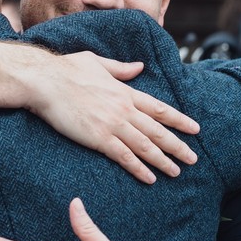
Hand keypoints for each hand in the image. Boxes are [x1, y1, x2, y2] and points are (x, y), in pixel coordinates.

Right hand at [0, 42, 199, 183]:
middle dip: (178, 146)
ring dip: (163, 161)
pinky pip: (124, 157)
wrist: (45, 80)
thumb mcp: (98, 62)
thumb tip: (139, 67)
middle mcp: (124, 109)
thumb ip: (121, 68)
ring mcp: (112, 124)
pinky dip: (139, 168)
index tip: (195, 129)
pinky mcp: (98, 138)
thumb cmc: (66, 69)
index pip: (160, 109)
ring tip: (177, 171)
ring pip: (146, 146)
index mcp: (125, 91)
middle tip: (193, 159)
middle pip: (158, 131)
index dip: (179, 120)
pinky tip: (150, 178)